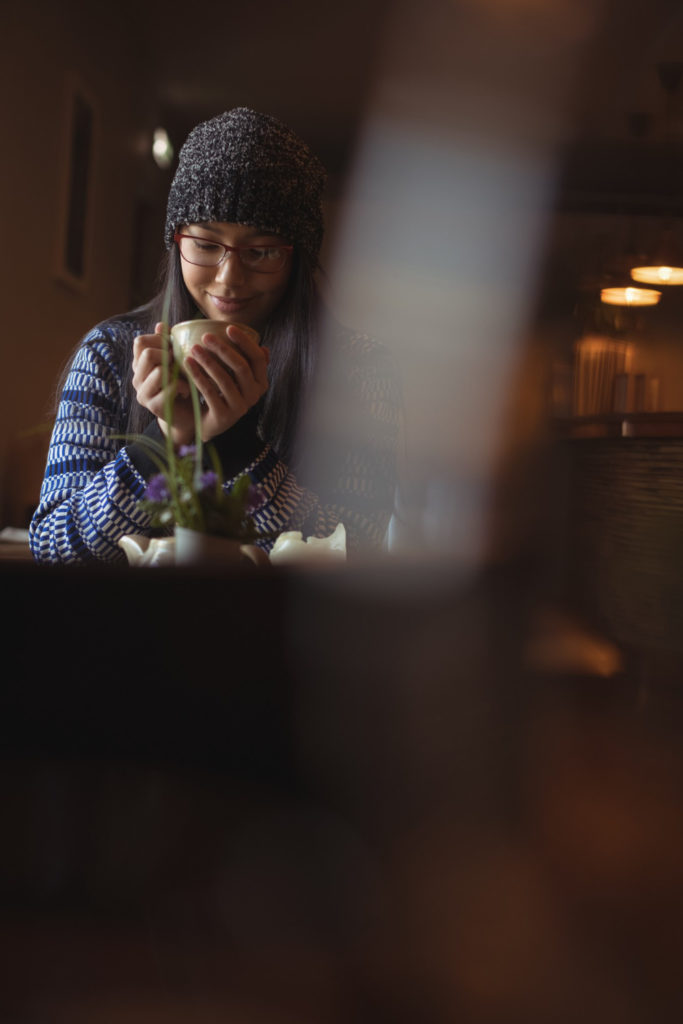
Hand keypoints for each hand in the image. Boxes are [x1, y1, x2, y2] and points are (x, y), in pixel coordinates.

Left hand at [184, 322, 269, 442]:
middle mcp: (254, 396)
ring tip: (194, 348)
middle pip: (241, 367)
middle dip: (223, 349)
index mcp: (260, 383)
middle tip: (206, 336)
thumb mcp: (236, 378)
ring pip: (224, 379)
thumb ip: (247, 362)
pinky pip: (210, 392)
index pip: (258, 359)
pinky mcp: (224, 416)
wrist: (207, 423)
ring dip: (208, 361)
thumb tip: (263, 346)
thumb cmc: (221, 393)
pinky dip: (198, 376)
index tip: (229, 328)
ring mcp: (240, 407)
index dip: (245, 342)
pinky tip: (187, 363)